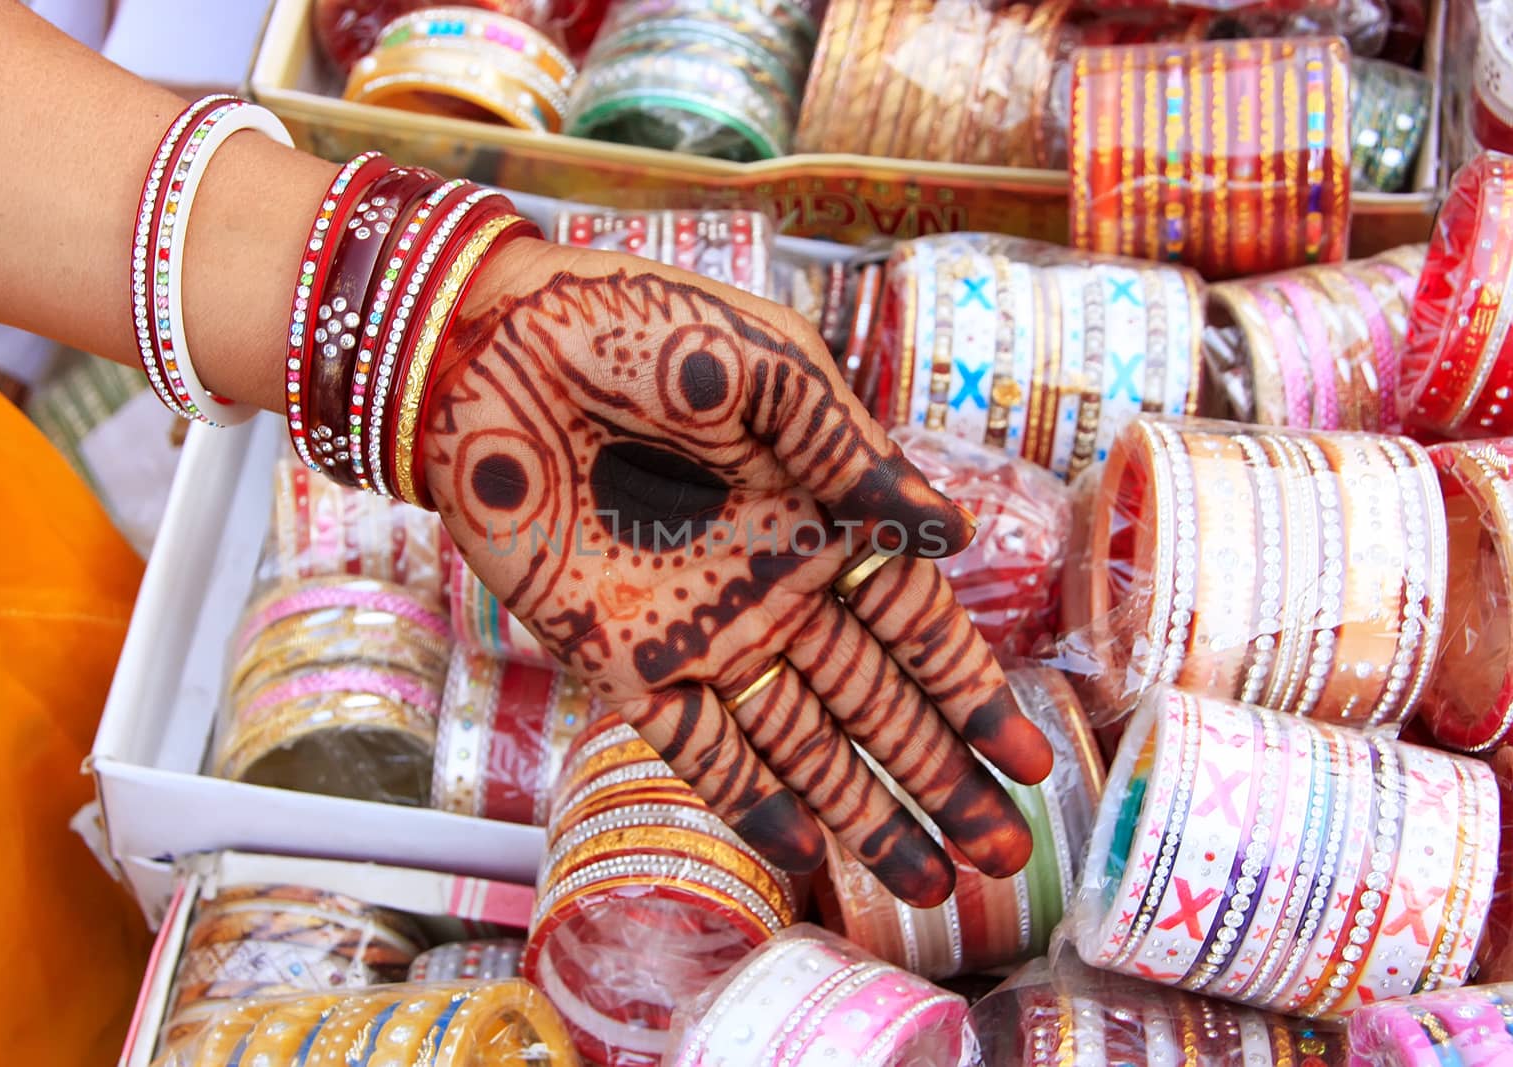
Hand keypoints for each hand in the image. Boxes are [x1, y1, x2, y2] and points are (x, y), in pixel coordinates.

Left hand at [420, 238, 1052, 905]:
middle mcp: (774, 586)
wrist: (492, 344)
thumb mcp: (770, 367)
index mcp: (821, 512)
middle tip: (1003, 853)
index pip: (917, 624)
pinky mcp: (623, 658)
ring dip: (863, 810)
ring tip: (929, 884)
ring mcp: (702, 630)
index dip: (973, 694)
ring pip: (802, 744)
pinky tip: (804, 854)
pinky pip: (698, 748)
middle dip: (940, 776)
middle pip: (875, 702)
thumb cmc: (637, 327)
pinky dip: (750, 802)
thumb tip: (956, 532)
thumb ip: (855, 456)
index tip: (1030, 760)